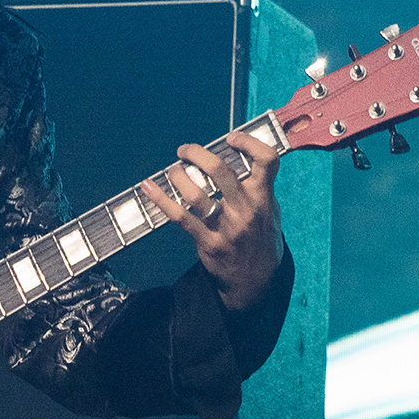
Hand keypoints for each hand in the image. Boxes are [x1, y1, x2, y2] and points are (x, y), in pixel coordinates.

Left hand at [141, 133, 283, 311]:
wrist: (255, 279)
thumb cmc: (260, 237)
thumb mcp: (270, 210)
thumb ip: (258, 185)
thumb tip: (238, 155)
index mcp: (263, 197)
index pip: (266, 161)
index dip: (248, 143)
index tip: (231, 138)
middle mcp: (245, 210)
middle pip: (220, 171)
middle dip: (197, 154)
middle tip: (185, 151)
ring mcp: (226, 227)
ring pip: (196, 193)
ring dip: (178, 175)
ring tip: (173, 171)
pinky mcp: (207, 242)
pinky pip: (179, 217)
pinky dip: (161, 199)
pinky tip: (148, 187)